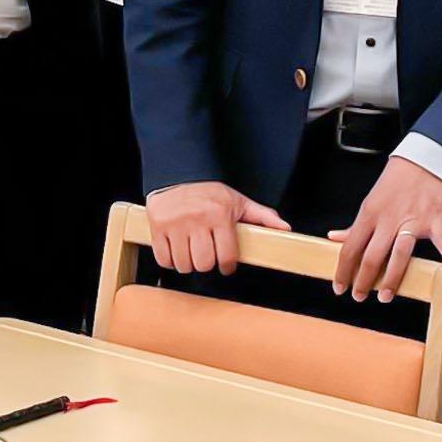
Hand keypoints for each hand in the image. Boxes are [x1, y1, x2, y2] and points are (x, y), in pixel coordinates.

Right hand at [144, 182, 288, 275]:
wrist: (178, 175)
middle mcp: (196, 220)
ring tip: (192, 251)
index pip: (227, 256)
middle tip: (208, 255)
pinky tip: (177, 249)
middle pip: (204, 263)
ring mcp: (175, 225)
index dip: (228, 265)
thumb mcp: (238, 201)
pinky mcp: (157, 228)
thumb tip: (284, 228)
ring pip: (183, 264)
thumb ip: (262, 216)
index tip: (226, 264)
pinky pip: (164, 259)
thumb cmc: (210, 193)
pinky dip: (170, 260)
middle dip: (208, 263)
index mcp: (219, 215)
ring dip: (188, 263)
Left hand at [329, 157, 441, 300]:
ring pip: (400, 253)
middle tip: (359, 296)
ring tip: (386, 295)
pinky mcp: (435, 219)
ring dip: (392, 277)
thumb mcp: (371, 201)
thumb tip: (334, 237)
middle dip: (364, 280)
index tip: (339, 287)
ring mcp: (413, 220)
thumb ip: (356, 225)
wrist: (424, 161)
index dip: (343, 270)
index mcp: (370, 214)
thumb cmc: (397, 182)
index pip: (351, 247)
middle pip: (372, 255)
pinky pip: (441, 238)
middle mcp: (389, 219)